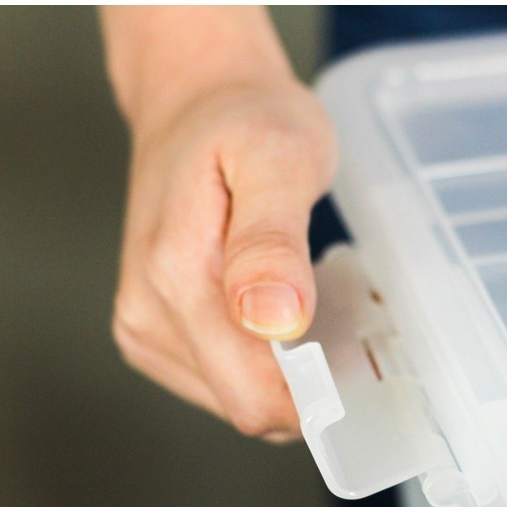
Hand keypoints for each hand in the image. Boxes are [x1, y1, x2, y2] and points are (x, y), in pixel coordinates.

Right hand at [103, 8, 336, 440]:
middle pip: (248, 407)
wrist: (195, 99)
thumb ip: (272, 242)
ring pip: (238, 399)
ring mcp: (145, 329)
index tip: (361, 357)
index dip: (316, 395)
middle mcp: (147, 317)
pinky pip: (225, 380)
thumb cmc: (244, 120)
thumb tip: (273, 322)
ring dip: (287, 373)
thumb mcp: (278, 156)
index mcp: (174, 280)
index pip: (253, 398)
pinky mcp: (155, 333)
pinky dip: (265, 362)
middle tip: (349, 322)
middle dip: (307, 385)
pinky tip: (284, 314)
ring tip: (313, 306)